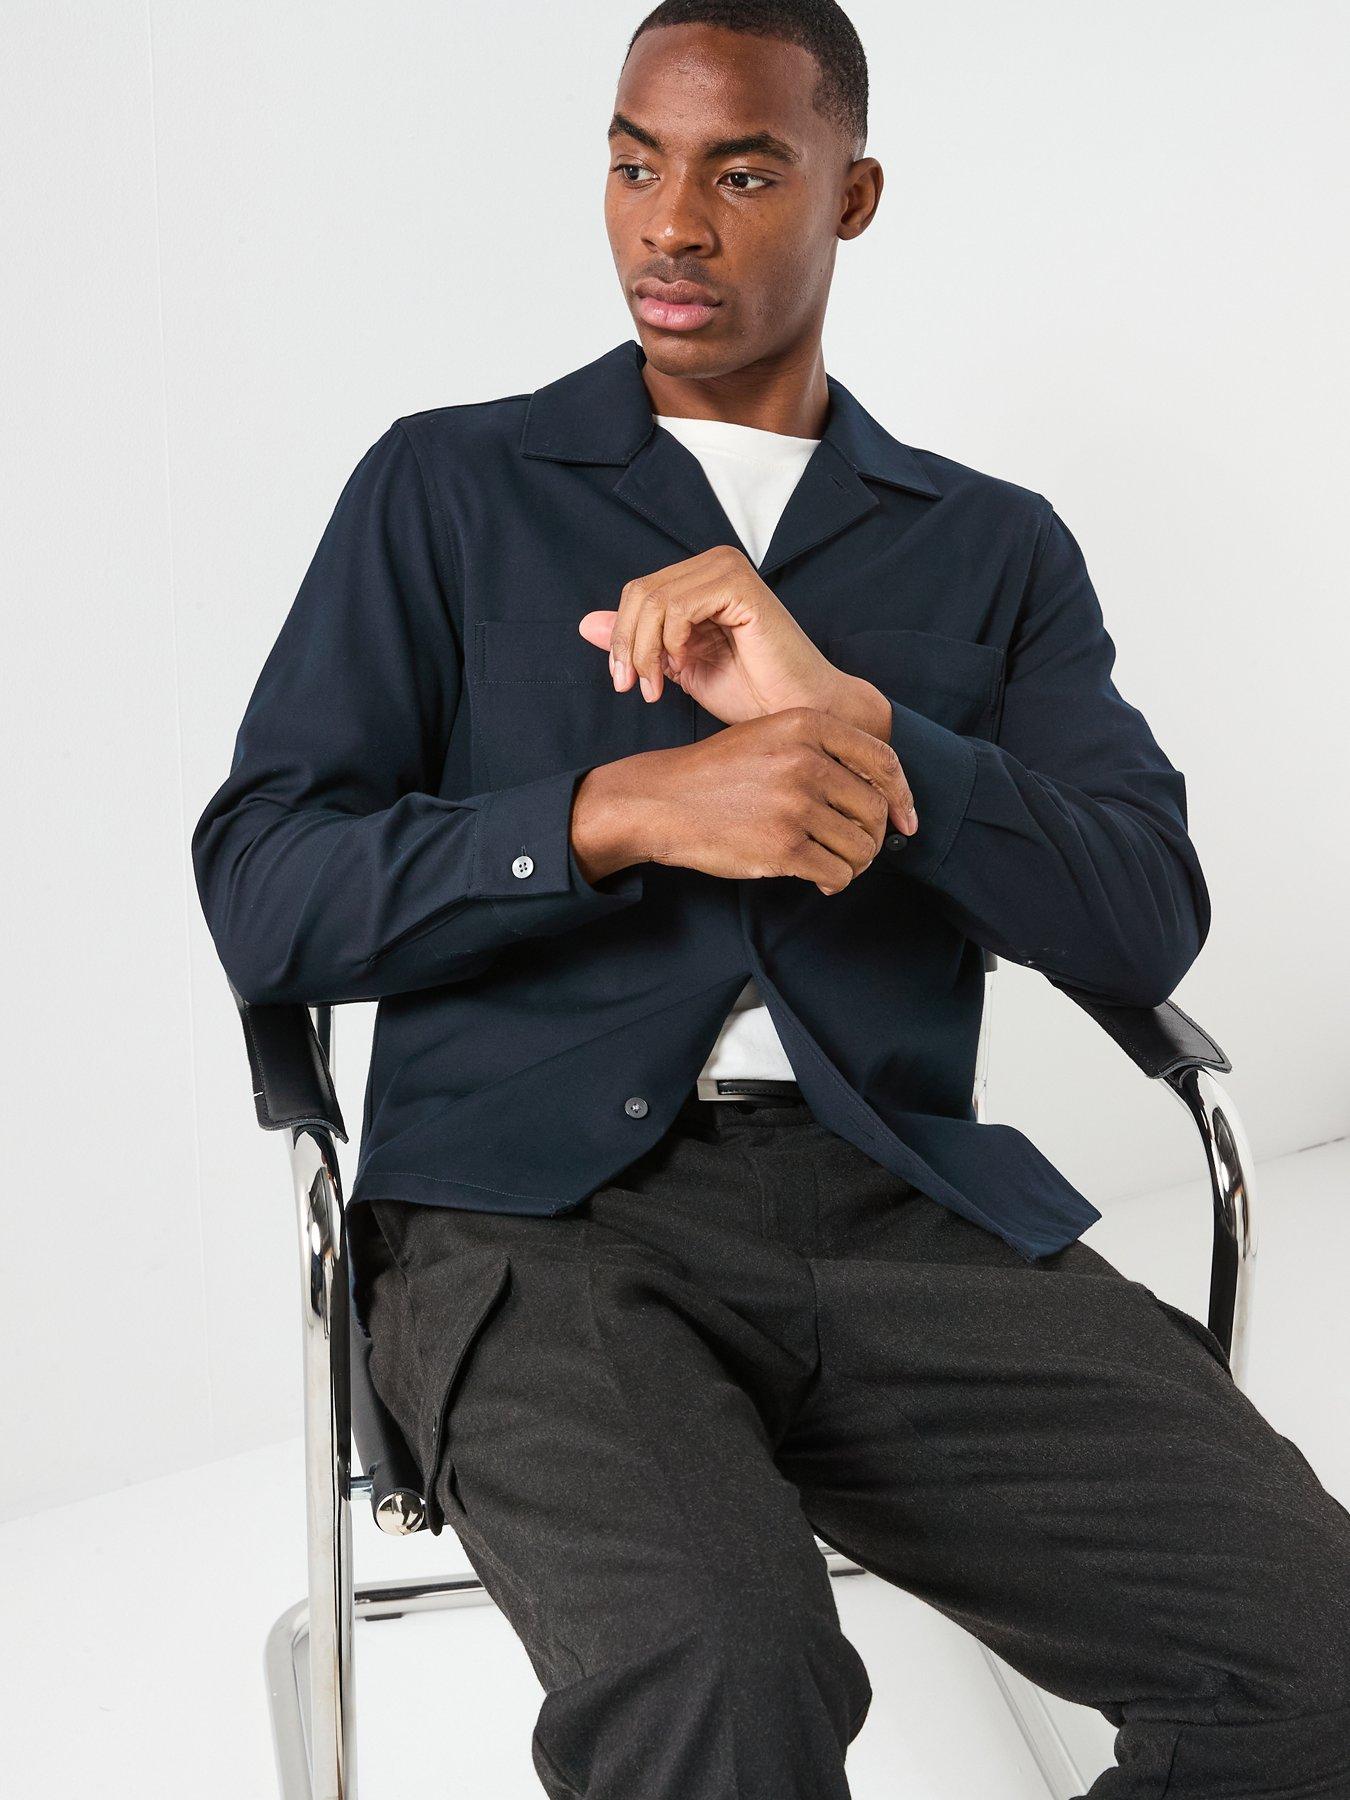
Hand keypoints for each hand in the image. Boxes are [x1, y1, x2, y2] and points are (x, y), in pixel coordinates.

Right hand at [571, 707, 917, 894]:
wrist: (660, 801)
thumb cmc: (717, 774)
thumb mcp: (770, 736)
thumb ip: (823, 753)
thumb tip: (885, 799)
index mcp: (807, 725)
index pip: (883, 762)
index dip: (902, 796)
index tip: (906, 820)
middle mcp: (806, 760)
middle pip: (875, 809)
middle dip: (870, 836)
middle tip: (851, 848)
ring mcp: (795, 804)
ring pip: (861, 846)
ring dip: (853, 863)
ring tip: (832, 863)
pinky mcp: (783, 846)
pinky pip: (837, 872)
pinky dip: (834, 881)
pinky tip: (817, 878)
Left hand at [576, 545, 883, 733]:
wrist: (796, 711)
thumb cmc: (752, 693)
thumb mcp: (677, 666)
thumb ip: (639, 641)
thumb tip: (586, 625)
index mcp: (701, 578)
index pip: (637, 594)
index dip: (622, 639)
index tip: (626, 682)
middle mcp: (715, 563)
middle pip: (639, 593)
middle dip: (627, 646)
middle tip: (634, 688)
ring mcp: (728, 569)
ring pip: (652, 600)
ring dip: (645, 650)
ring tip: (655, 688)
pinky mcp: (739, 585)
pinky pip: (677, 606)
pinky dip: (669, 642)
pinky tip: (682, 665)